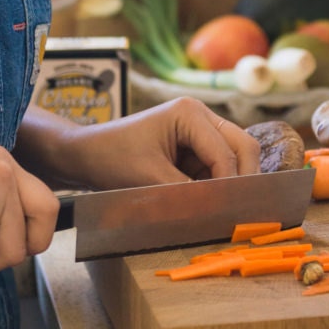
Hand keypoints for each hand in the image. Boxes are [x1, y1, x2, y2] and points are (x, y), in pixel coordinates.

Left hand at [16, 97, 261, 190]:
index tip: (231, 215)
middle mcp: (201, 116)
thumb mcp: (149, 180)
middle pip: (243, 147)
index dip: (232, 184)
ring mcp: (200, 131)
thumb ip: (187, 195)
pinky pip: (218, 168)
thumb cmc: (112, 159)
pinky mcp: (194, 148)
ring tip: (223, 212)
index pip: (227, 152)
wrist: (85, 155)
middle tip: (240, 212)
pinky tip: (209, 206)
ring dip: (229, 184)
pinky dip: (217, 187)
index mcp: (190, 113)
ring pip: (235, 158)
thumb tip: (219, 214)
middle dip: (243, 179)